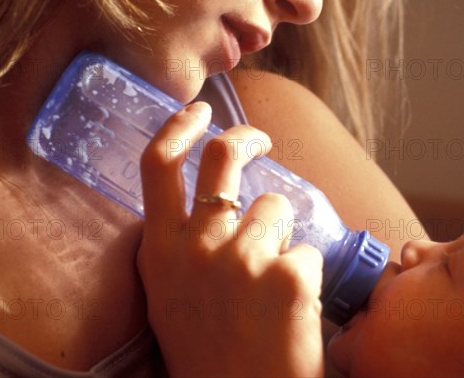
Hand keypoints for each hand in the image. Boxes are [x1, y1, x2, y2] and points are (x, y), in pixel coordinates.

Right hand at [137, 102, 323, 377]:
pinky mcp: (289, 276)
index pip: (158, 164)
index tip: (198, 112)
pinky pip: (305, 251)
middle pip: (222, 158)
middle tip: (261, 141)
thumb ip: (179, 247)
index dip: (178, 127)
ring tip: (272, 284)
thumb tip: (203, 206)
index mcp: (161, 250)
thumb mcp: (171, 295)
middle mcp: (197, 246)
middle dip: (245, 137)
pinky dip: (304, 274)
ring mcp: (243, 258)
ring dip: (279, 236)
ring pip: (275, 208)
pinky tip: (292, 310)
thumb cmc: (207, 351)